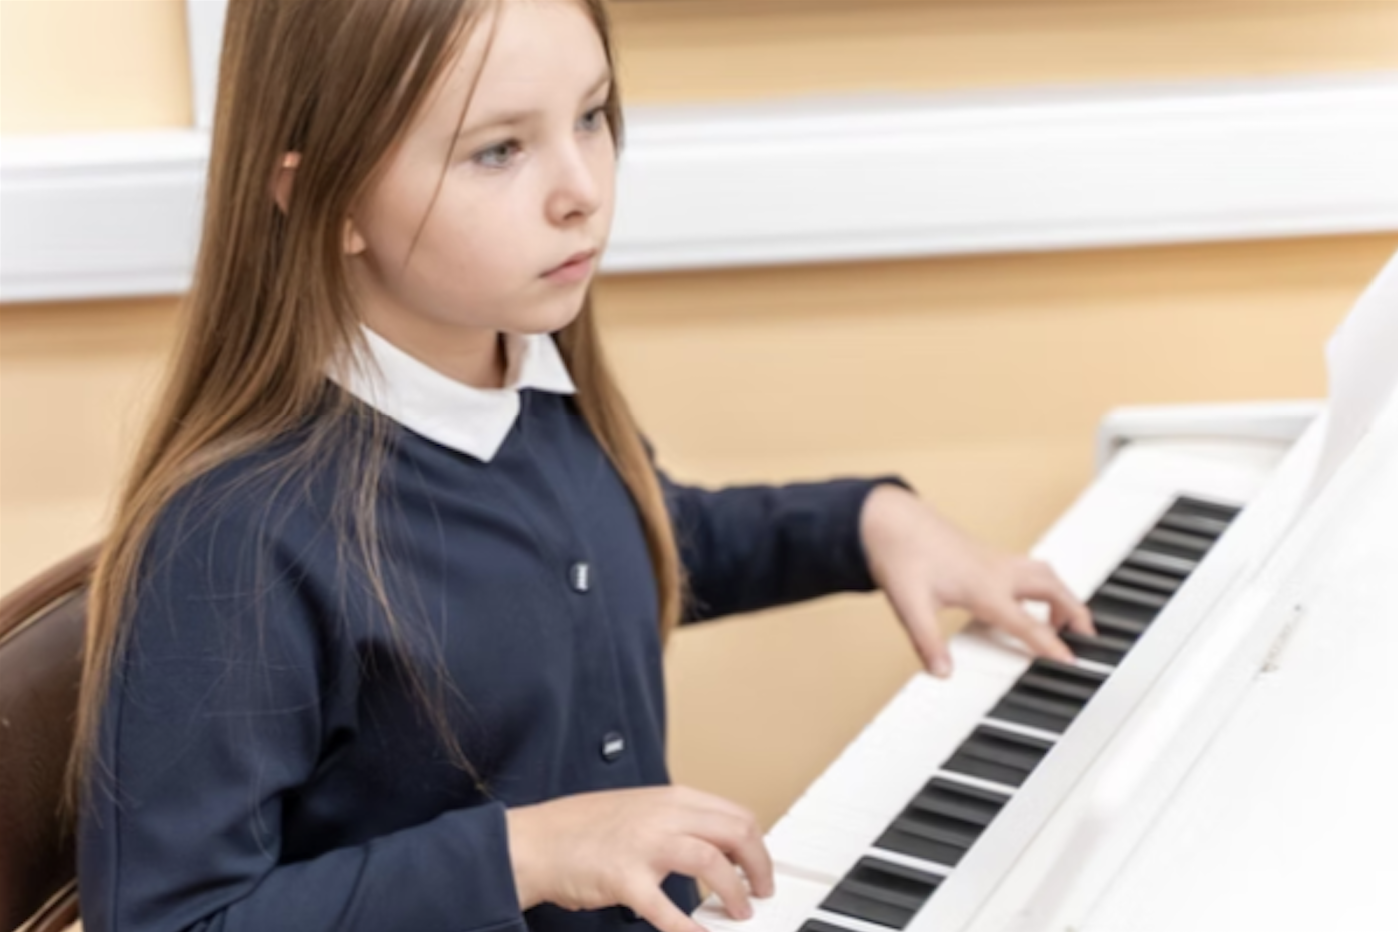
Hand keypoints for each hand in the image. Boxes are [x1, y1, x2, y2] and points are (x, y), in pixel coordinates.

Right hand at [505, 785, 773, 931]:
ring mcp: (643, 845)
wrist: (537, 842)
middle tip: (761, 891)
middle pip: (734, 833)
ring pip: (711, 863)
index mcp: (671, 799)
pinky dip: (689, 926)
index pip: (735, 814)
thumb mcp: (640, 810)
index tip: (760, 866)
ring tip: (740, 912)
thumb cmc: (583, 830)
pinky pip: (667, 907)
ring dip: (734, 892)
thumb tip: (718, 847)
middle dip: (759, 866)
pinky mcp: (624, 878)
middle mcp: (662, 816)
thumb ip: (678, 822)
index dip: (757, 844)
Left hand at [859, 483, 1093, 677]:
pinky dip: (1046, 584)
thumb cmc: (901, 557)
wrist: (890, 520)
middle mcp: (998, 572)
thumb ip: (927, 642)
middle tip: (1087, 638)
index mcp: (984, 588)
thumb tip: (941, 672)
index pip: (1028, 622)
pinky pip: (1031, 569)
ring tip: (1067, 621)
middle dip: (1075, 613)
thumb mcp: (909, 605)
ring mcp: (996, 560)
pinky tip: (1035, 599)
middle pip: (1052, 590)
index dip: (1051, 644)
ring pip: (1045, 574)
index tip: (1072, 662)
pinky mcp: (989, 554)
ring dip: (1063, 596)